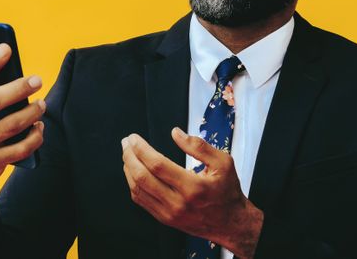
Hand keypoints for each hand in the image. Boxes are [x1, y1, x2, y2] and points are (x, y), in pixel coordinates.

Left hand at [121, 128, 262, 258]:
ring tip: (127, 153)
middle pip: (142, 177)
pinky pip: (141, 200)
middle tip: (126, 142)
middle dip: (129, 156)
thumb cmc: (227, 191)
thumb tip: (176, 133)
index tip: (134, 138)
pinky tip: (132, 171)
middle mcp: (178, 202)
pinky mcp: (165, 219)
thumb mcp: (223, 163)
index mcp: (193, 187)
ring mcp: (169, 213)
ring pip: (138, 190)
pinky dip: (132, 183)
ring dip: (128, 168)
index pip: (157, 165)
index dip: (141, 149)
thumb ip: (199, 146)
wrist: (230, 223)